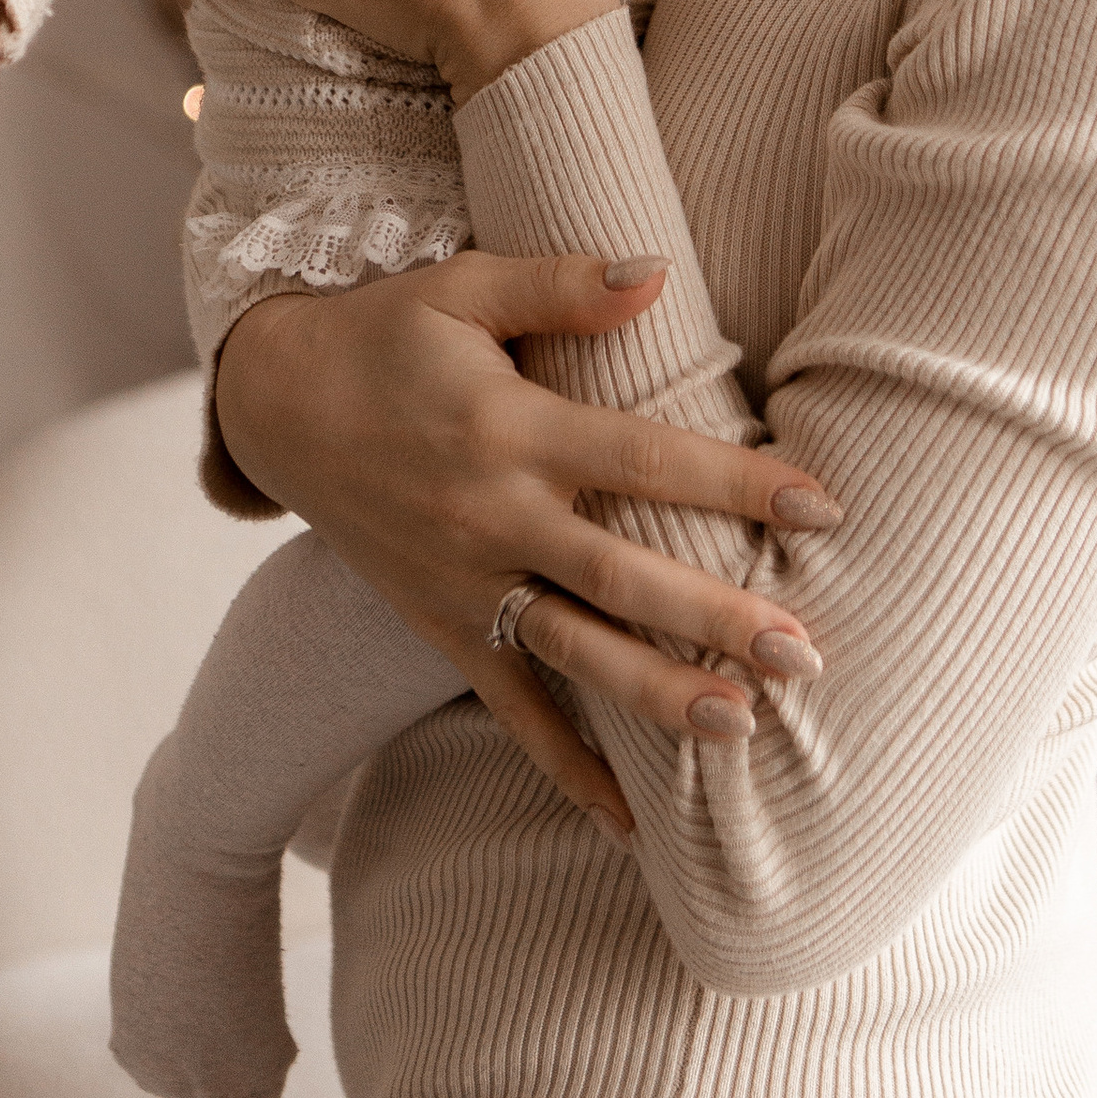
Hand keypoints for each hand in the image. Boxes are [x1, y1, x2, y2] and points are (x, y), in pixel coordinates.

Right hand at [216, 254, 841, 829]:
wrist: (274, 403)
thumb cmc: (384, 332)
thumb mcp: (464, 288)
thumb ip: (563, 285)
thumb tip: (661, 271)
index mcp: (510, 427)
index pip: (643, 458)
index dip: (735, 479)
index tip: (822, 505)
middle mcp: (493, 515)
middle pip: (622, 576)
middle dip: (717, 617)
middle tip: (805, 654)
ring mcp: (465, 582)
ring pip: (576, 652)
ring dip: (660, 696)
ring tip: (742, 729)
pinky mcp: (441, 626)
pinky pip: (511, 708)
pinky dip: (568, 770)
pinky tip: (633, 826)